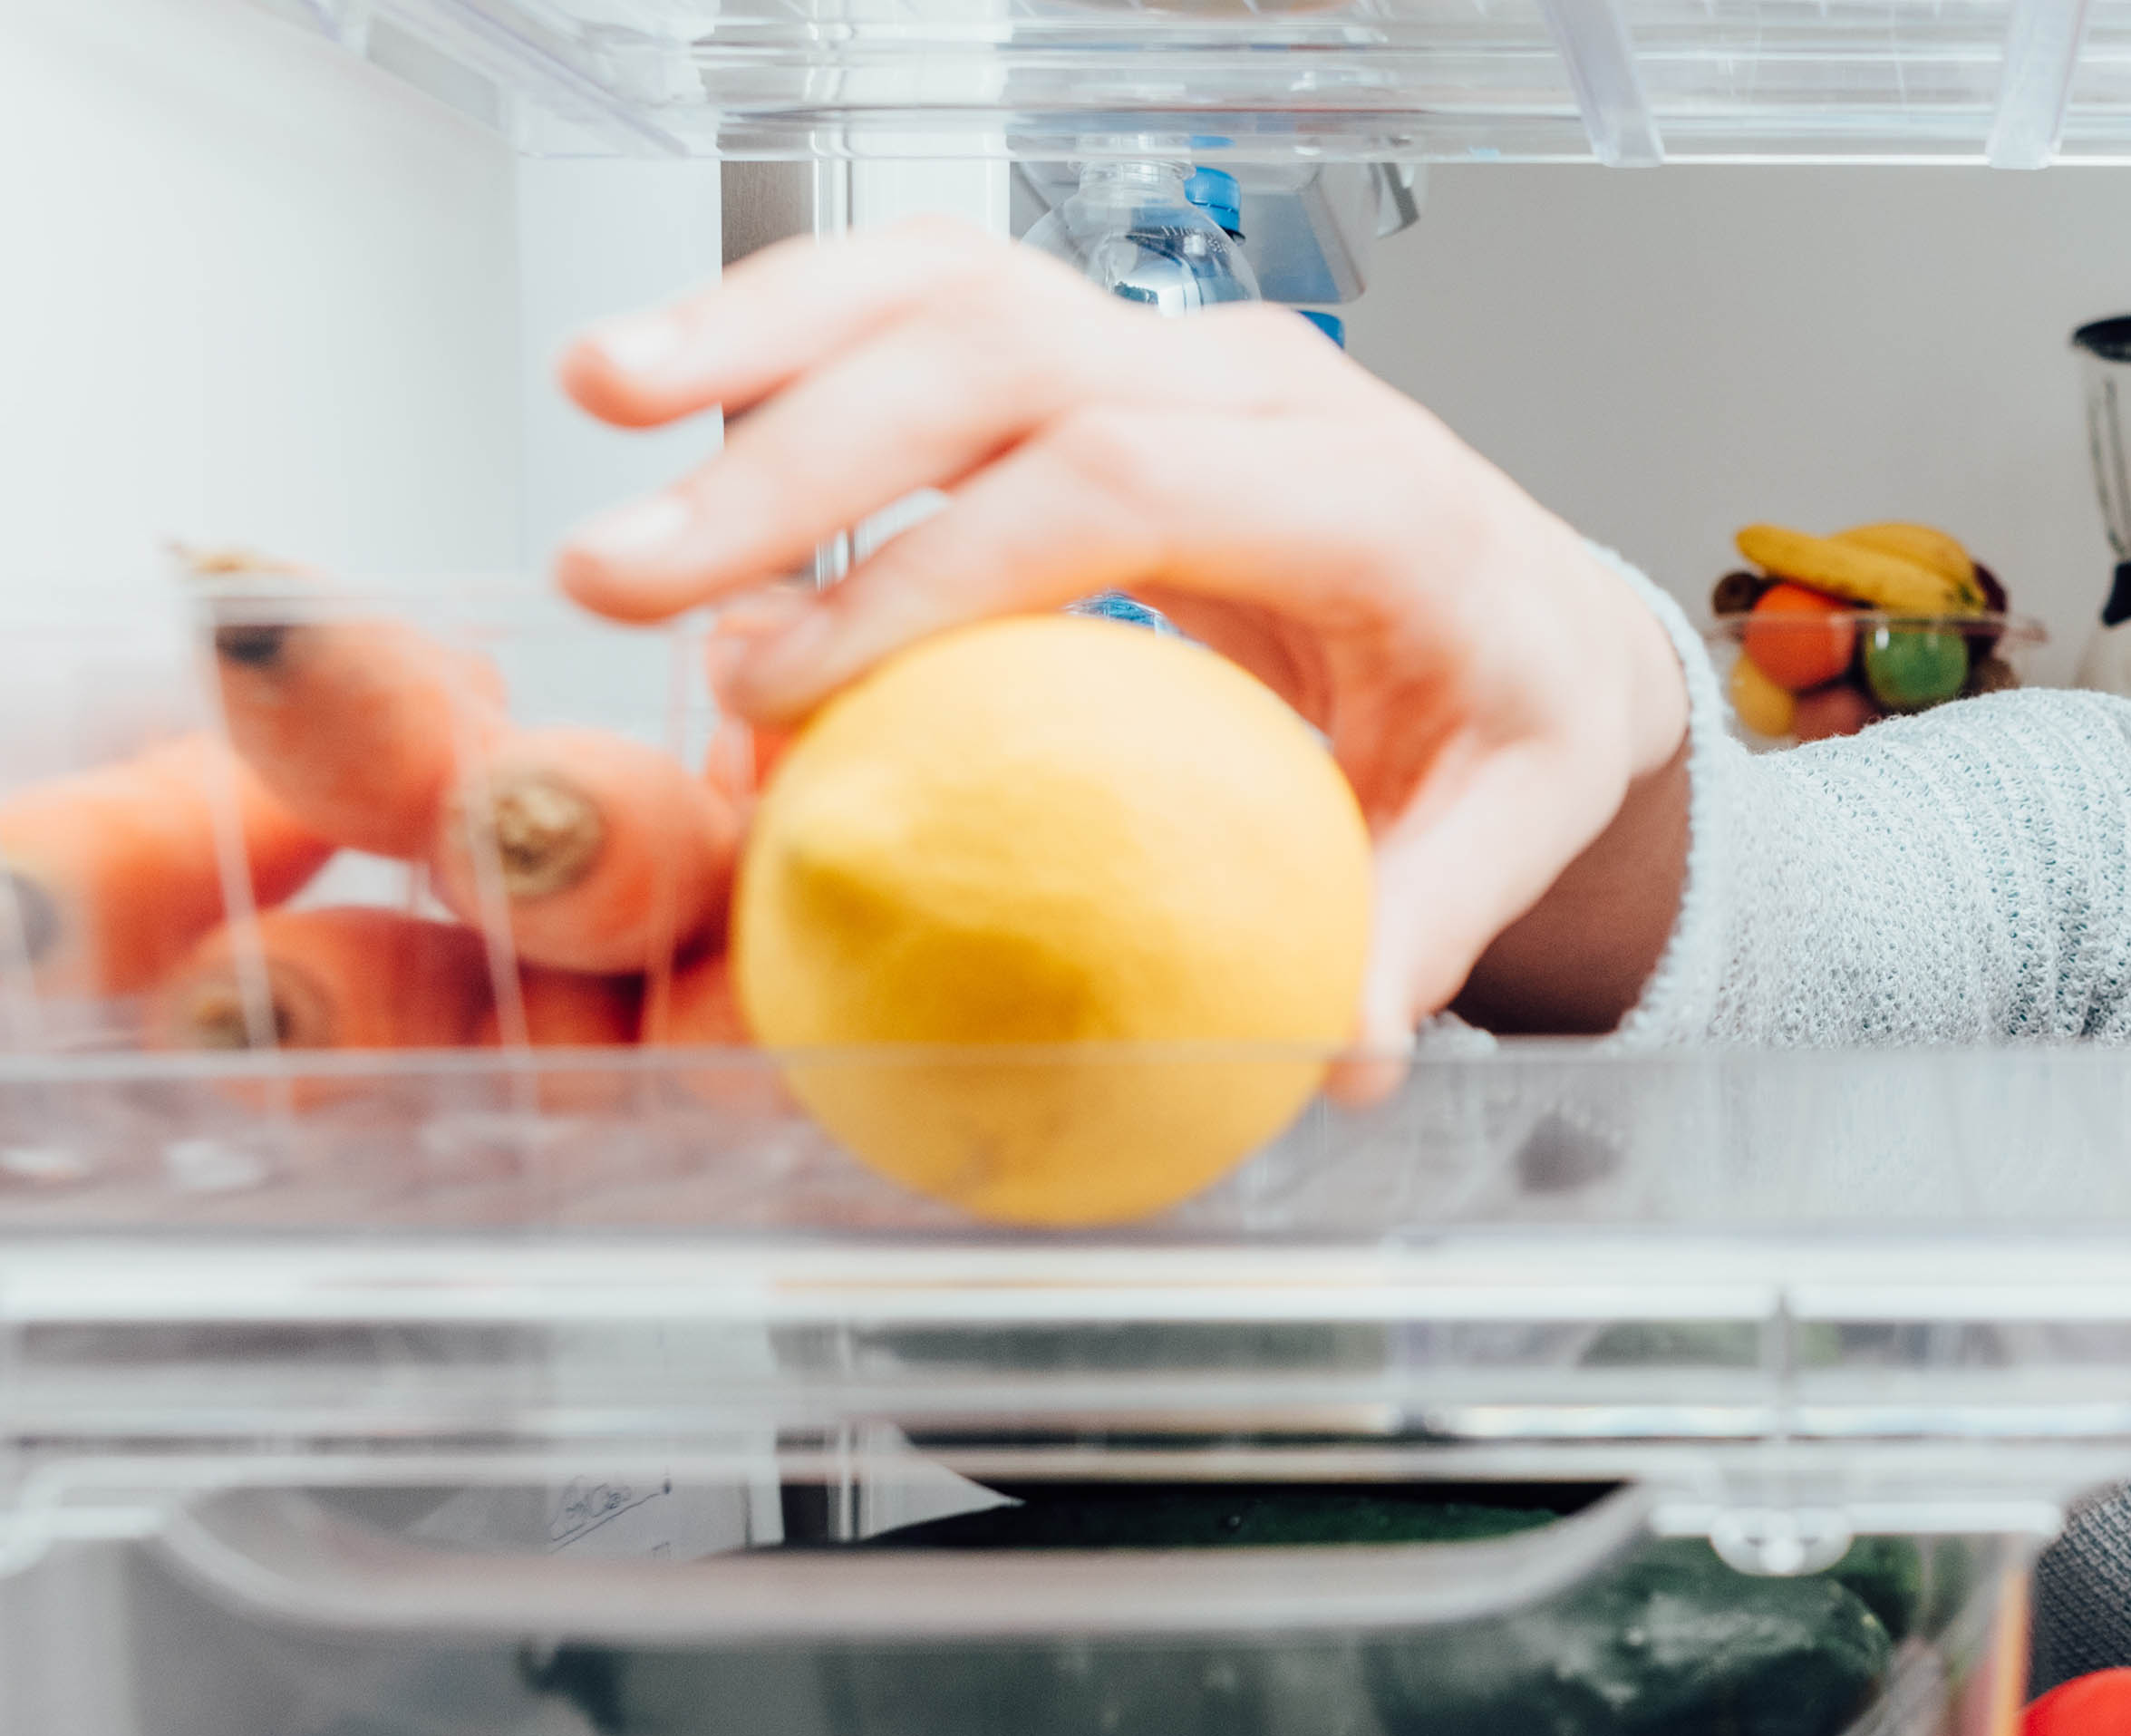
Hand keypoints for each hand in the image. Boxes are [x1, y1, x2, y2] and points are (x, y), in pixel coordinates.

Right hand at [553, 219, 1692, 1092]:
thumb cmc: (1506, 718)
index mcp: (1369, 500)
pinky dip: (790, 331)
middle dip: (797, 452)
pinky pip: (932, 307)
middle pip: (1006, 357)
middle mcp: (1264, 388)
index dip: (940, 572)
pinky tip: (658, 388)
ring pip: (951, 285)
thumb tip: (1337, 1053)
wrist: (1536, 609)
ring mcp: (1174, 352)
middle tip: (629, 577)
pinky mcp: (1102, 356)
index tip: (791, 686)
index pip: (1124, 485)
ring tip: (594, 397)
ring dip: (760, 334)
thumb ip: (1417, 931)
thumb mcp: (1506, 829)